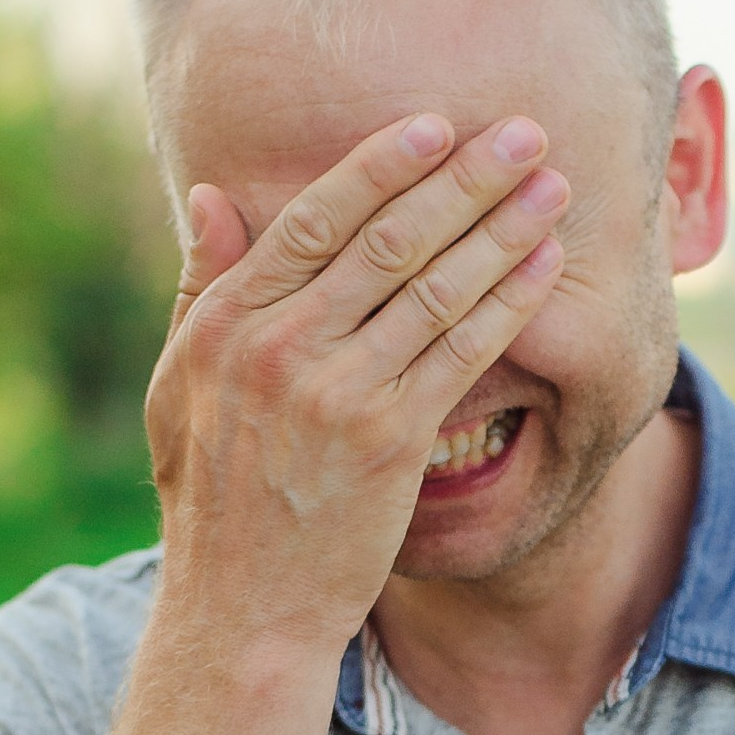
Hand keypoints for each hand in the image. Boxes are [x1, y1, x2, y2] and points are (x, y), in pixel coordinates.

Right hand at [145, 111, 567, 658]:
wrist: (243, 610)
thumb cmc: (213, 499)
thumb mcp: (180, 387)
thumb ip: (200, 288)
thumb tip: (211, 193)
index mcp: (226, 324)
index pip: (312, 219)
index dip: (381, 166)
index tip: (436, 124)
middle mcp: (280, 348)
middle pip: (388, 240)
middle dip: (465, 179)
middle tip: (524, 132)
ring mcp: (338, 394)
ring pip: (437, 288)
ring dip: (504, 229)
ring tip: (553, 186)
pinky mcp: (390, 441)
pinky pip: (462, 352)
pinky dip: (509, 301)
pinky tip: (545, 265)